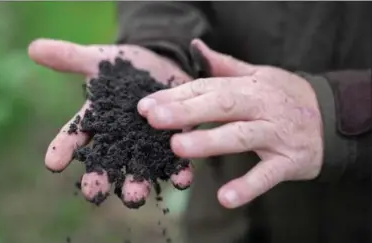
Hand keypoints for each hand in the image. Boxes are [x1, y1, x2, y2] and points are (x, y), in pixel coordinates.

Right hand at [28, 39, 192, 203]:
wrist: (160, 65)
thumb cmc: (123, 67)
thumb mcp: (99, 60)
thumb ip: (71, 57)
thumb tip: (34, 48)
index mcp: (96, 123)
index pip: (74, 137)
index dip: (62, 148)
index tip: (52, 162)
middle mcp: (118, 142)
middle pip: (105, 164)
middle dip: (99, 178)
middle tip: (94, 191)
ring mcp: (145, 146)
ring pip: (138, 171)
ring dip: (136, 184)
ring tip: (134, 196)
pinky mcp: (174, 143)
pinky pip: (176, 162)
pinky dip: (179, 173)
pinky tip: (181, 179)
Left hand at [137, 39, 323, 208]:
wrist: (332, 117)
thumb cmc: (285, 96)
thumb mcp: (259, 76)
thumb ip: (226, 66)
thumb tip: (197, 48)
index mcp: (249, 86)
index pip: (207, 88)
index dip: (176, 95)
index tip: (146, 105)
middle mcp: (261, 106)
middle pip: (221, 105)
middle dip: (186, 112)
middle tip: (154, 119)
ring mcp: (277, 134)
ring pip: (241, 136)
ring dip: (210, 142)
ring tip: (179, 147)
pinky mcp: (290, 161)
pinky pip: (268, 174)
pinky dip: (248, 187)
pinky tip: (225, 197)